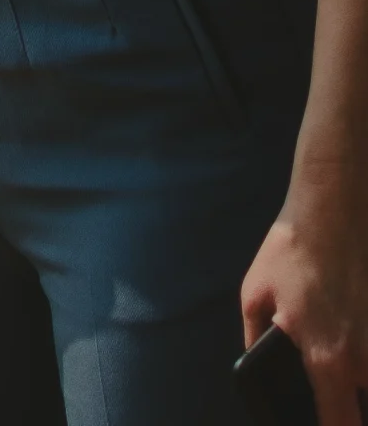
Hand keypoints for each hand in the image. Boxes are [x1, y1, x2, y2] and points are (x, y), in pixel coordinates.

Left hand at [244, 180, 367, 423]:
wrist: (334, 208)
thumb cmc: (291, 250)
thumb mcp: (255, 295)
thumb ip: (256, 343)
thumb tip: (258, 371)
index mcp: (328, 360)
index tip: (319, 425)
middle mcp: (365, 360)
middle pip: (360, 407)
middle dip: (345, 405)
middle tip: (322, 376)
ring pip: (366, 376)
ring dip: (352, 368)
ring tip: (327, 326)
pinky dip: (360, 345)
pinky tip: (342, 315)